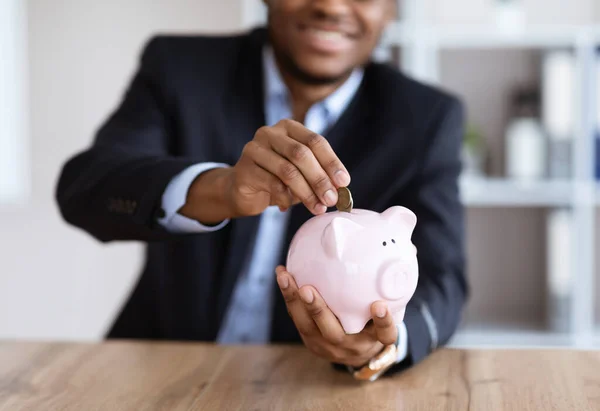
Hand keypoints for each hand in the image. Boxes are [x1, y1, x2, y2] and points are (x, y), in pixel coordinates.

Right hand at [226, 119, 350, 216]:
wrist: (241, 189)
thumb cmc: (276, 179)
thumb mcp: (301, 173)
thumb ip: (319, 175)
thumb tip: (341, 189)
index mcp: (288, 128)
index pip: (315, 141)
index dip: (331, 162)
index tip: (344, 182)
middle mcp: (270, 133)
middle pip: (301, 154)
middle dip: (320, 179)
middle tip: (331, 199)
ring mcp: (254, 149)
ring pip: (288, 171)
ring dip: (307, 192)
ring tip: (318, 208)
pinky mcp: (244, 169)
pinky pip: (272, 185)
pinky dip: (285, 198)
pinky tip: (288, 207)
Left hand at [276, 266, 398, 367]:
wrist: (358, 350)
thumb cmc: (376, 319)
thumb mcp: (391, 306)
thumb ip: (395, 279)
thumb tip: (407, 241)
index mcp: (376, 339)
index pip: (384, 334)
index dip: (382, 322)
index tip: (379, 306)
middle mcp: (351, 345)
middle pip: (334, 333)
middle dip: (319, 311)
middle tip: (307, 290)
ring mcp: (328, 346)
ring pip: (308, 326)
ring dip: (294, 301)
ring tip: (285, 276)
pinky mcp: (310, 340)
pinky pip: (297, 318)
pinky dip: (289, 297)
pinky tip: (283, 273)